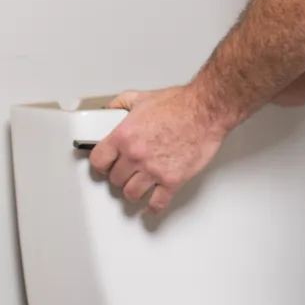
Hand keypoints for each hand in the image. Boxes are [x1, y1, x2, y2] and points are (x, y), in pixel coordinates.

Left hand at [88, 86, 226, 213]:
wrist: (205, 111)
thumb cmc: (180, 104)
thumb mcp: (142, 97)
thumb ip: (121, 104)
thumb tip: (109, 110)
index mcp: (125, 136)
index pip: (99, 160)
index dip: (101, 164)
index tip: (105, 166)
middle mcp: (136, 155)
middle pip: (115, 179)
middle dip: (120, 176)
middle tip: (126, 172)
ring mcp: (153, 170)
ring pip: (131, 193)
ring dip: (134, 191)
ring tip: (138, 186)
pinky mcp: (172, 181)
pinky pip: (157, 203)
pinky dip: (153, 207)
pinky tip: (153, 204)